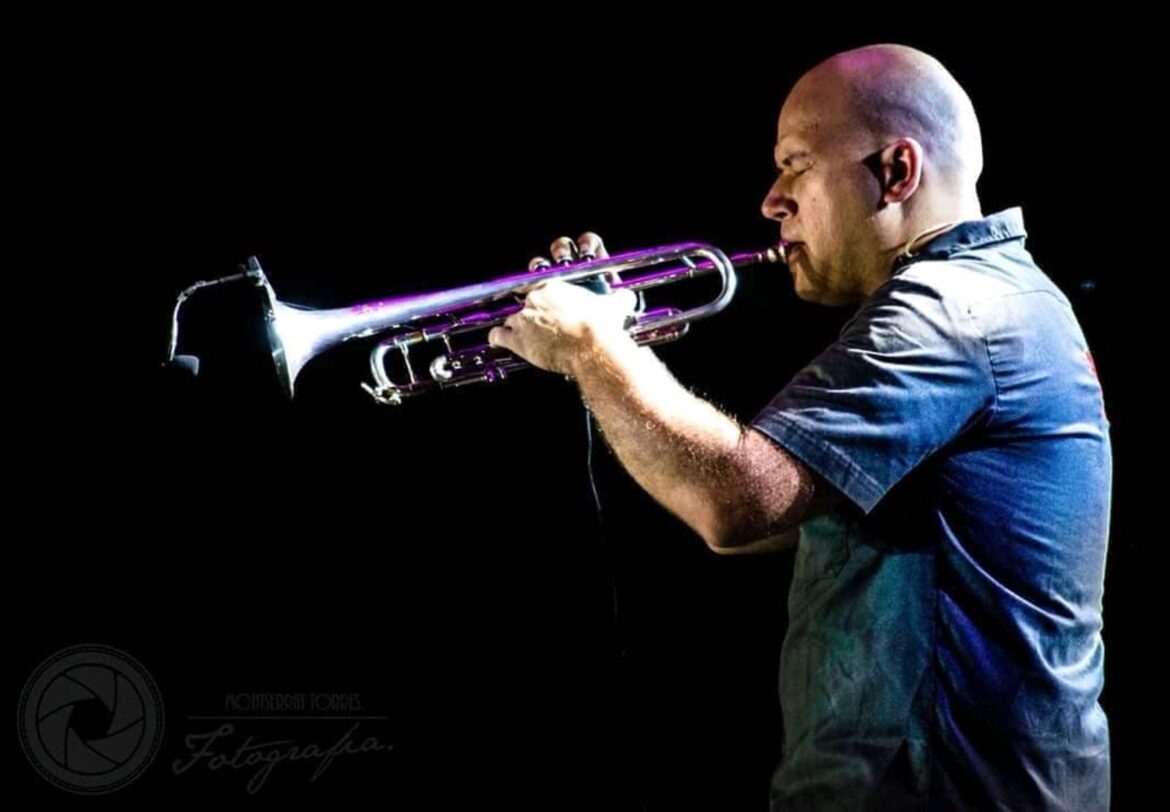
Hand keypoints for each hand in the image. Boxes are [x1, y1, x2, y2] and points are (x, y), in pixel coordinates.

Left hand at [487, 232, 638, 376]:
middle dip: (528, 306)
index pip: (540, 280)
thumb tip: (627, 297)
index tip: (545, 296)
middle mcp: (536, 298)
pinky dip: (498, 339)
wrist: (593, 347)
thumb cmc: (601, 325)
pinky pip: (498, 336)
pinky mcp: (517, 340)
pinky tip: (499, 341)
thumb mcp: (614, 305)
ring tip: (520, 332)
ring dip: (514, 324)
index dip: (542, 290)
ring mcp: (524, 318)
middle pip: (523, 298)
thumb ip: (618, 297)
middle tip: (535, 314)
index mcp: (556, 285)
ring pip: (510, 316)